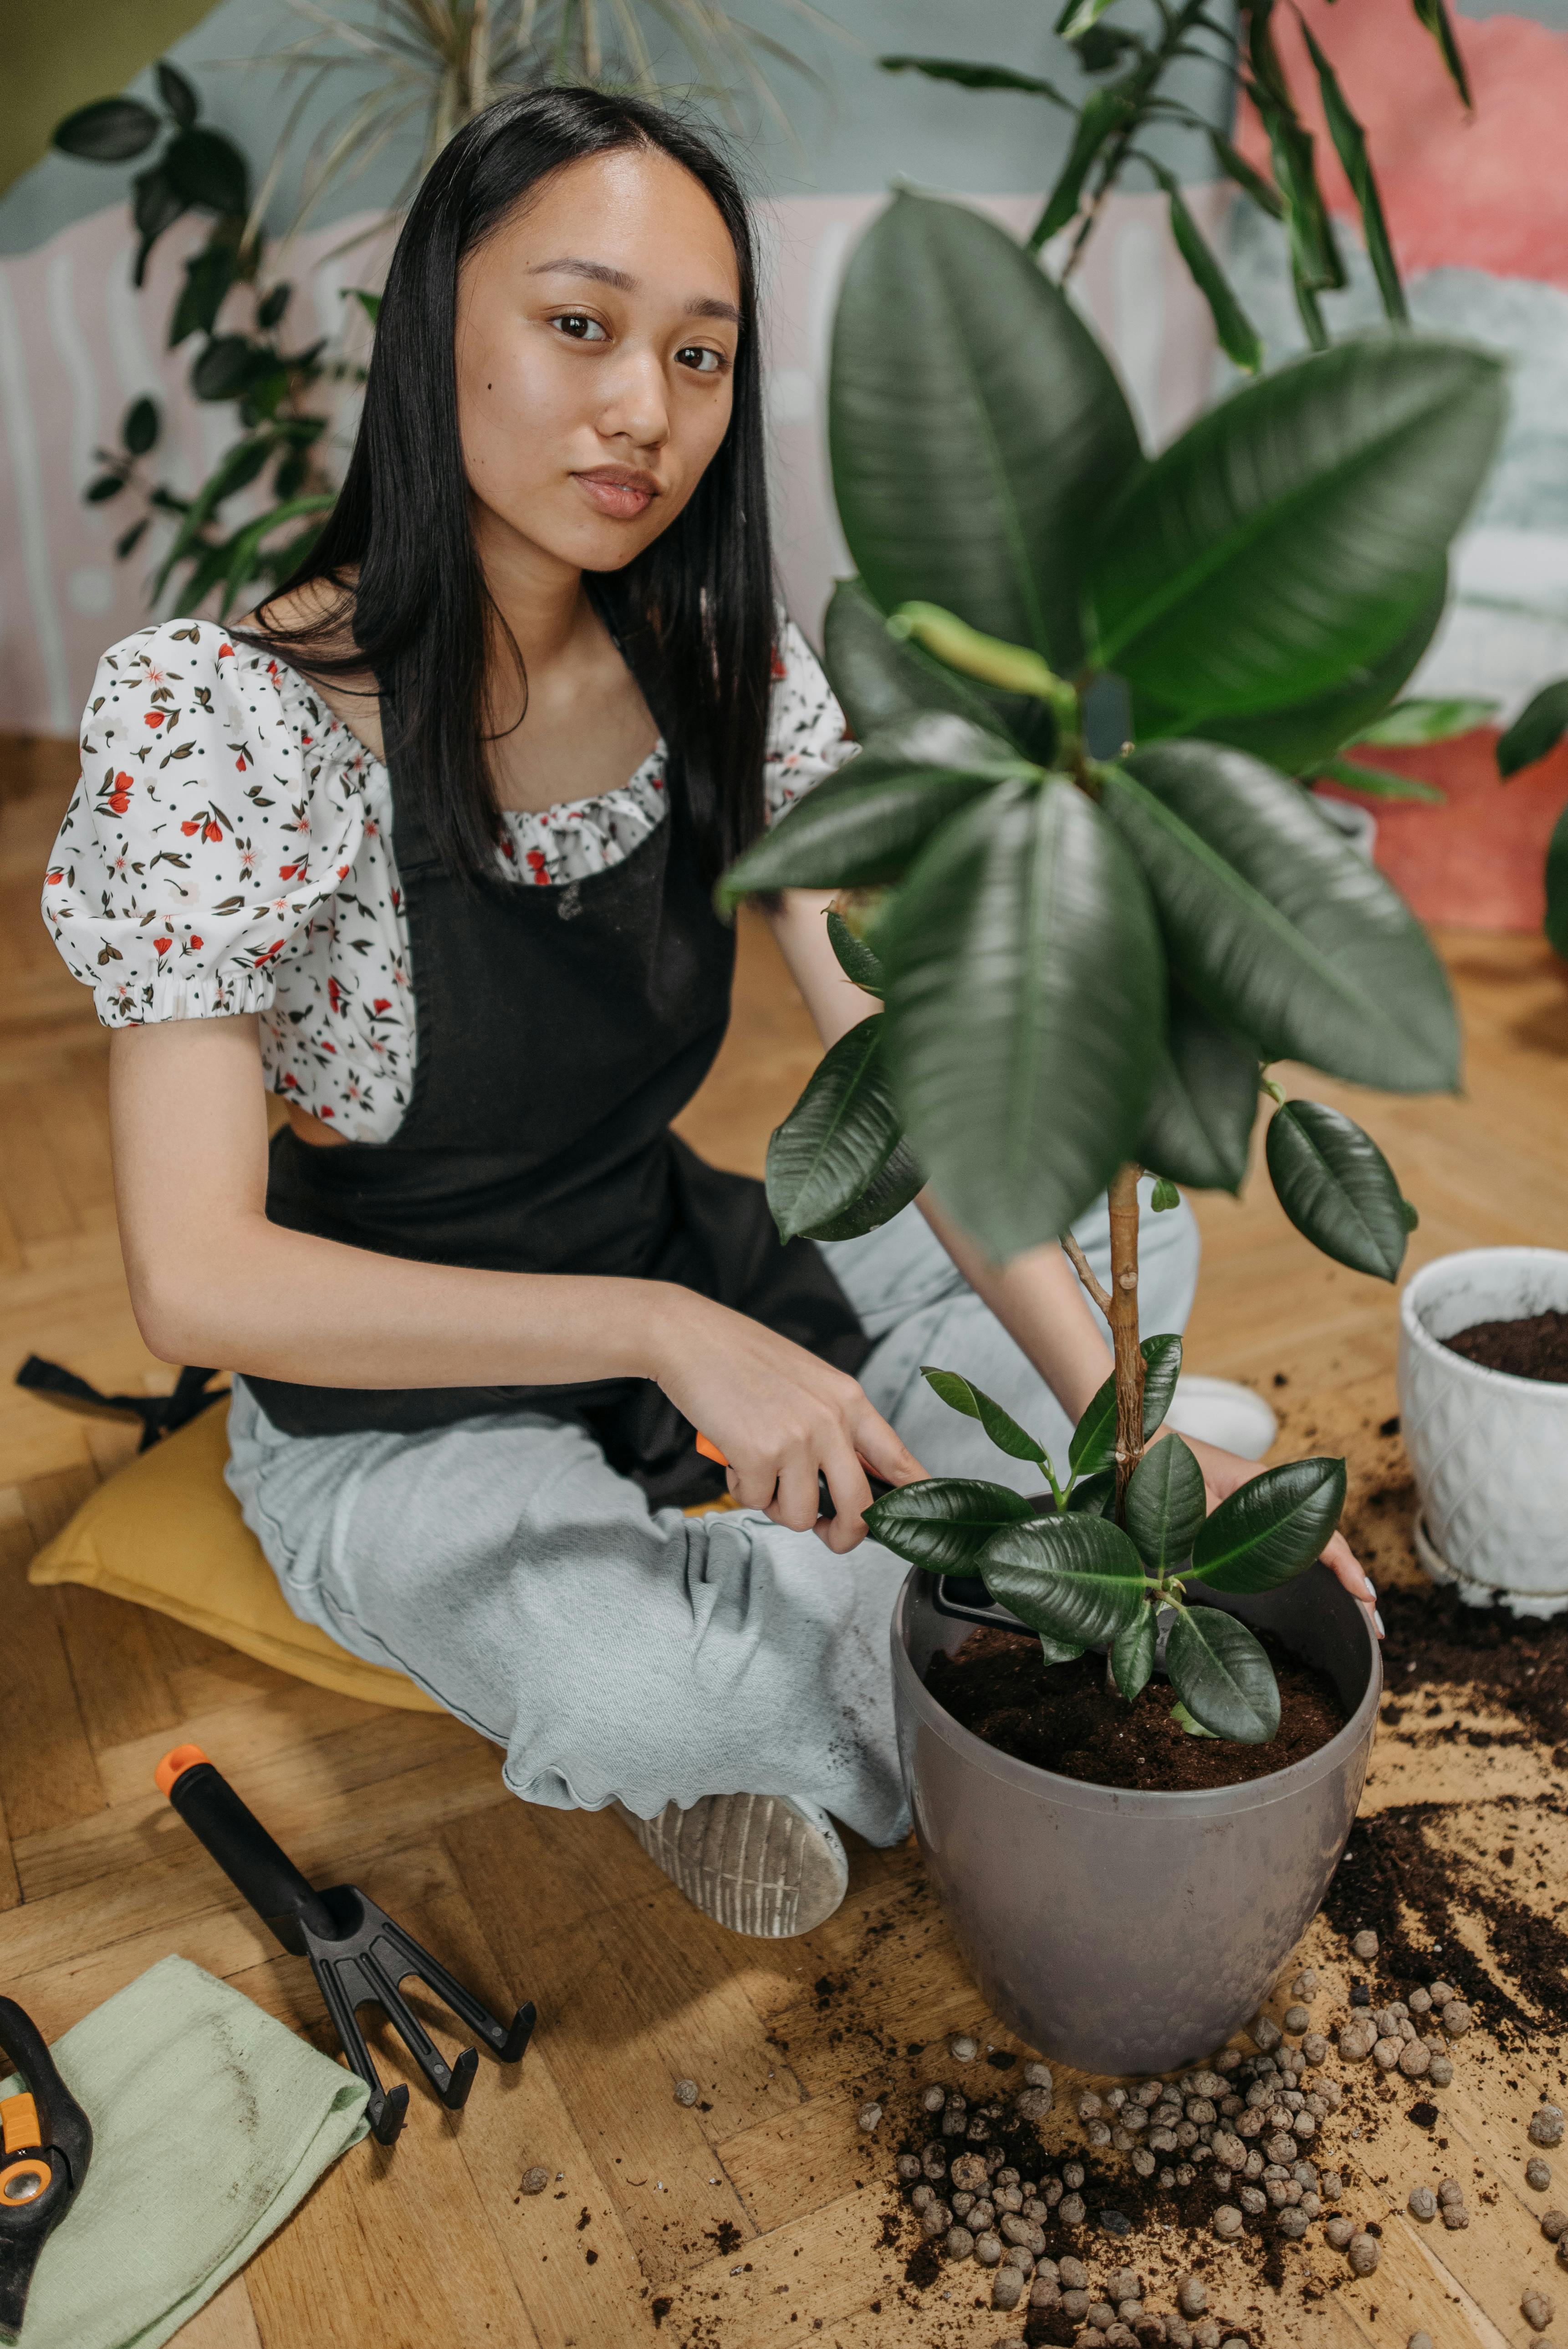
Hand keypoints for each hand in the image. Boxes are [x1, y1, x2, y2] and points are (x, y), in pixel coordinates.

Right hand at [648, 1289, 927, 1552]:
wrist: (690, 1337)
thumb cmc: (742, 1358)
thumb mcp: (808, 1382)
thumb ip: (832, 1424)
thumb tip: (844, 1476)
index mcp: (849, 1400)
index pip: (897, 1458)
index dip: (915, 1497)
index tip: (918, 1520)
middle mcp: (830, 1420)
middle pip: (859, 1506)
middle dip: (842, 1533)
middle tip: (824, 1530)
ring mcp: (796, 1438)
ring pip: (800, 1514)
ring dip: (774, 1504)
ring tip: (757, 1468)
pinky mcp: (758, 1453)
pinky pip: (755, 1502)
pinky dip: (740, 1488)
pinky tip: (732, 1456)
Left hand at [1171, 1431, 1380, 1634]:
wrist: (1138, 1442)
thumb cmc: (1161, 1468)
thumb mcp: (1196, 1504)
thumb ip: (1226, 1529)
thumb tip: (1255, 1562)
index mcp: (1266, 1488)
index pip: (1320, 1532)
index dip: (1346, 1568)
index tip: (1366, 1598)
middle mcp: (1272, 1493)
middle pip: (1324, 1538)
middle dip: (1352, 1580)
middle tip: (1374, 1624)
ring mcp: (1262, 1503)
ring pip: (1309, 1539)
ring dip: (1336, 1574)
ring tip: (1360, 1610)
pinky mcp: (1247, 1511)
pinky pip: (1288, 1538)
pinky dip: (1311, 1562)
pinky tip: (1320, 1584)